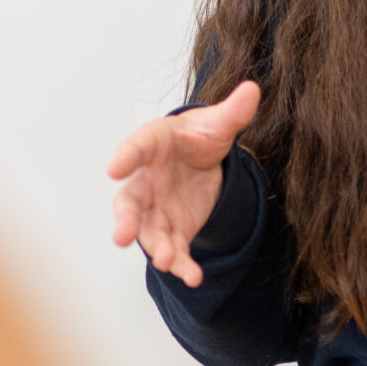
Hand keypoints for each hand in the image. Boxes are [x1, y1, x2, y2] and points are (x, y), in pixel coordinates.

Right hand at [107, 82, 259, 285]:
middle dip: (125, 219)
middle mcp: (146, 180)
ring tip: (167, 262)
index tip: (114, 168)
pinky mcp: (174, 230)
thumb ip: (232, 111)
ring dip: (155, 247)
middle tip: (122, 236)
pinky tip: (193, 276)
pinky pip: (174, 248)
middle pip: (129, 201)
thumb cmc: (199, 136)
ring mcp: (157, 209)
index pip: (136, 148)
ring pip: (148, 231)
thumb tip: (252, 89)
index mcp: (153, 144)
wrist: (203, 160)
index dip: (125, 158)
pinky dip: (182, 263)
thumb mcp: (218, 123)